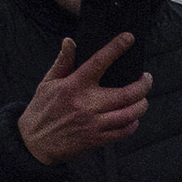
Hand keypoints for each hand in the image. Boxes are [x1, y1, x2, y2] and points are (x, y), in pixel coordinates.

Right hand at [15, 30, 148, 164]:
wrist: (34, 143)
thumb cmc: (41, 110)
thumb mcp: (47, 83)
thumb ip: (62, 62)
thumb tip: (70, 41)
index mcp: (75, 85)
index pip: (99, 62)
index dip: (116, 48)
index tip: (129, 38)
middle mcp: (87, 103)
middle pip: (126, 93)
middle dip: (143, 85)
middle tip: (147, 78)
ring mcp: (94, 123)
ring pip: (129, 114)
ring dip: (142, 105)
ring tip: (143, 99)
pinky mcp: (97, 139)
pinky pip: (123, 132)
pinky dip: (132, 124)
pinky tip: (133, 118)